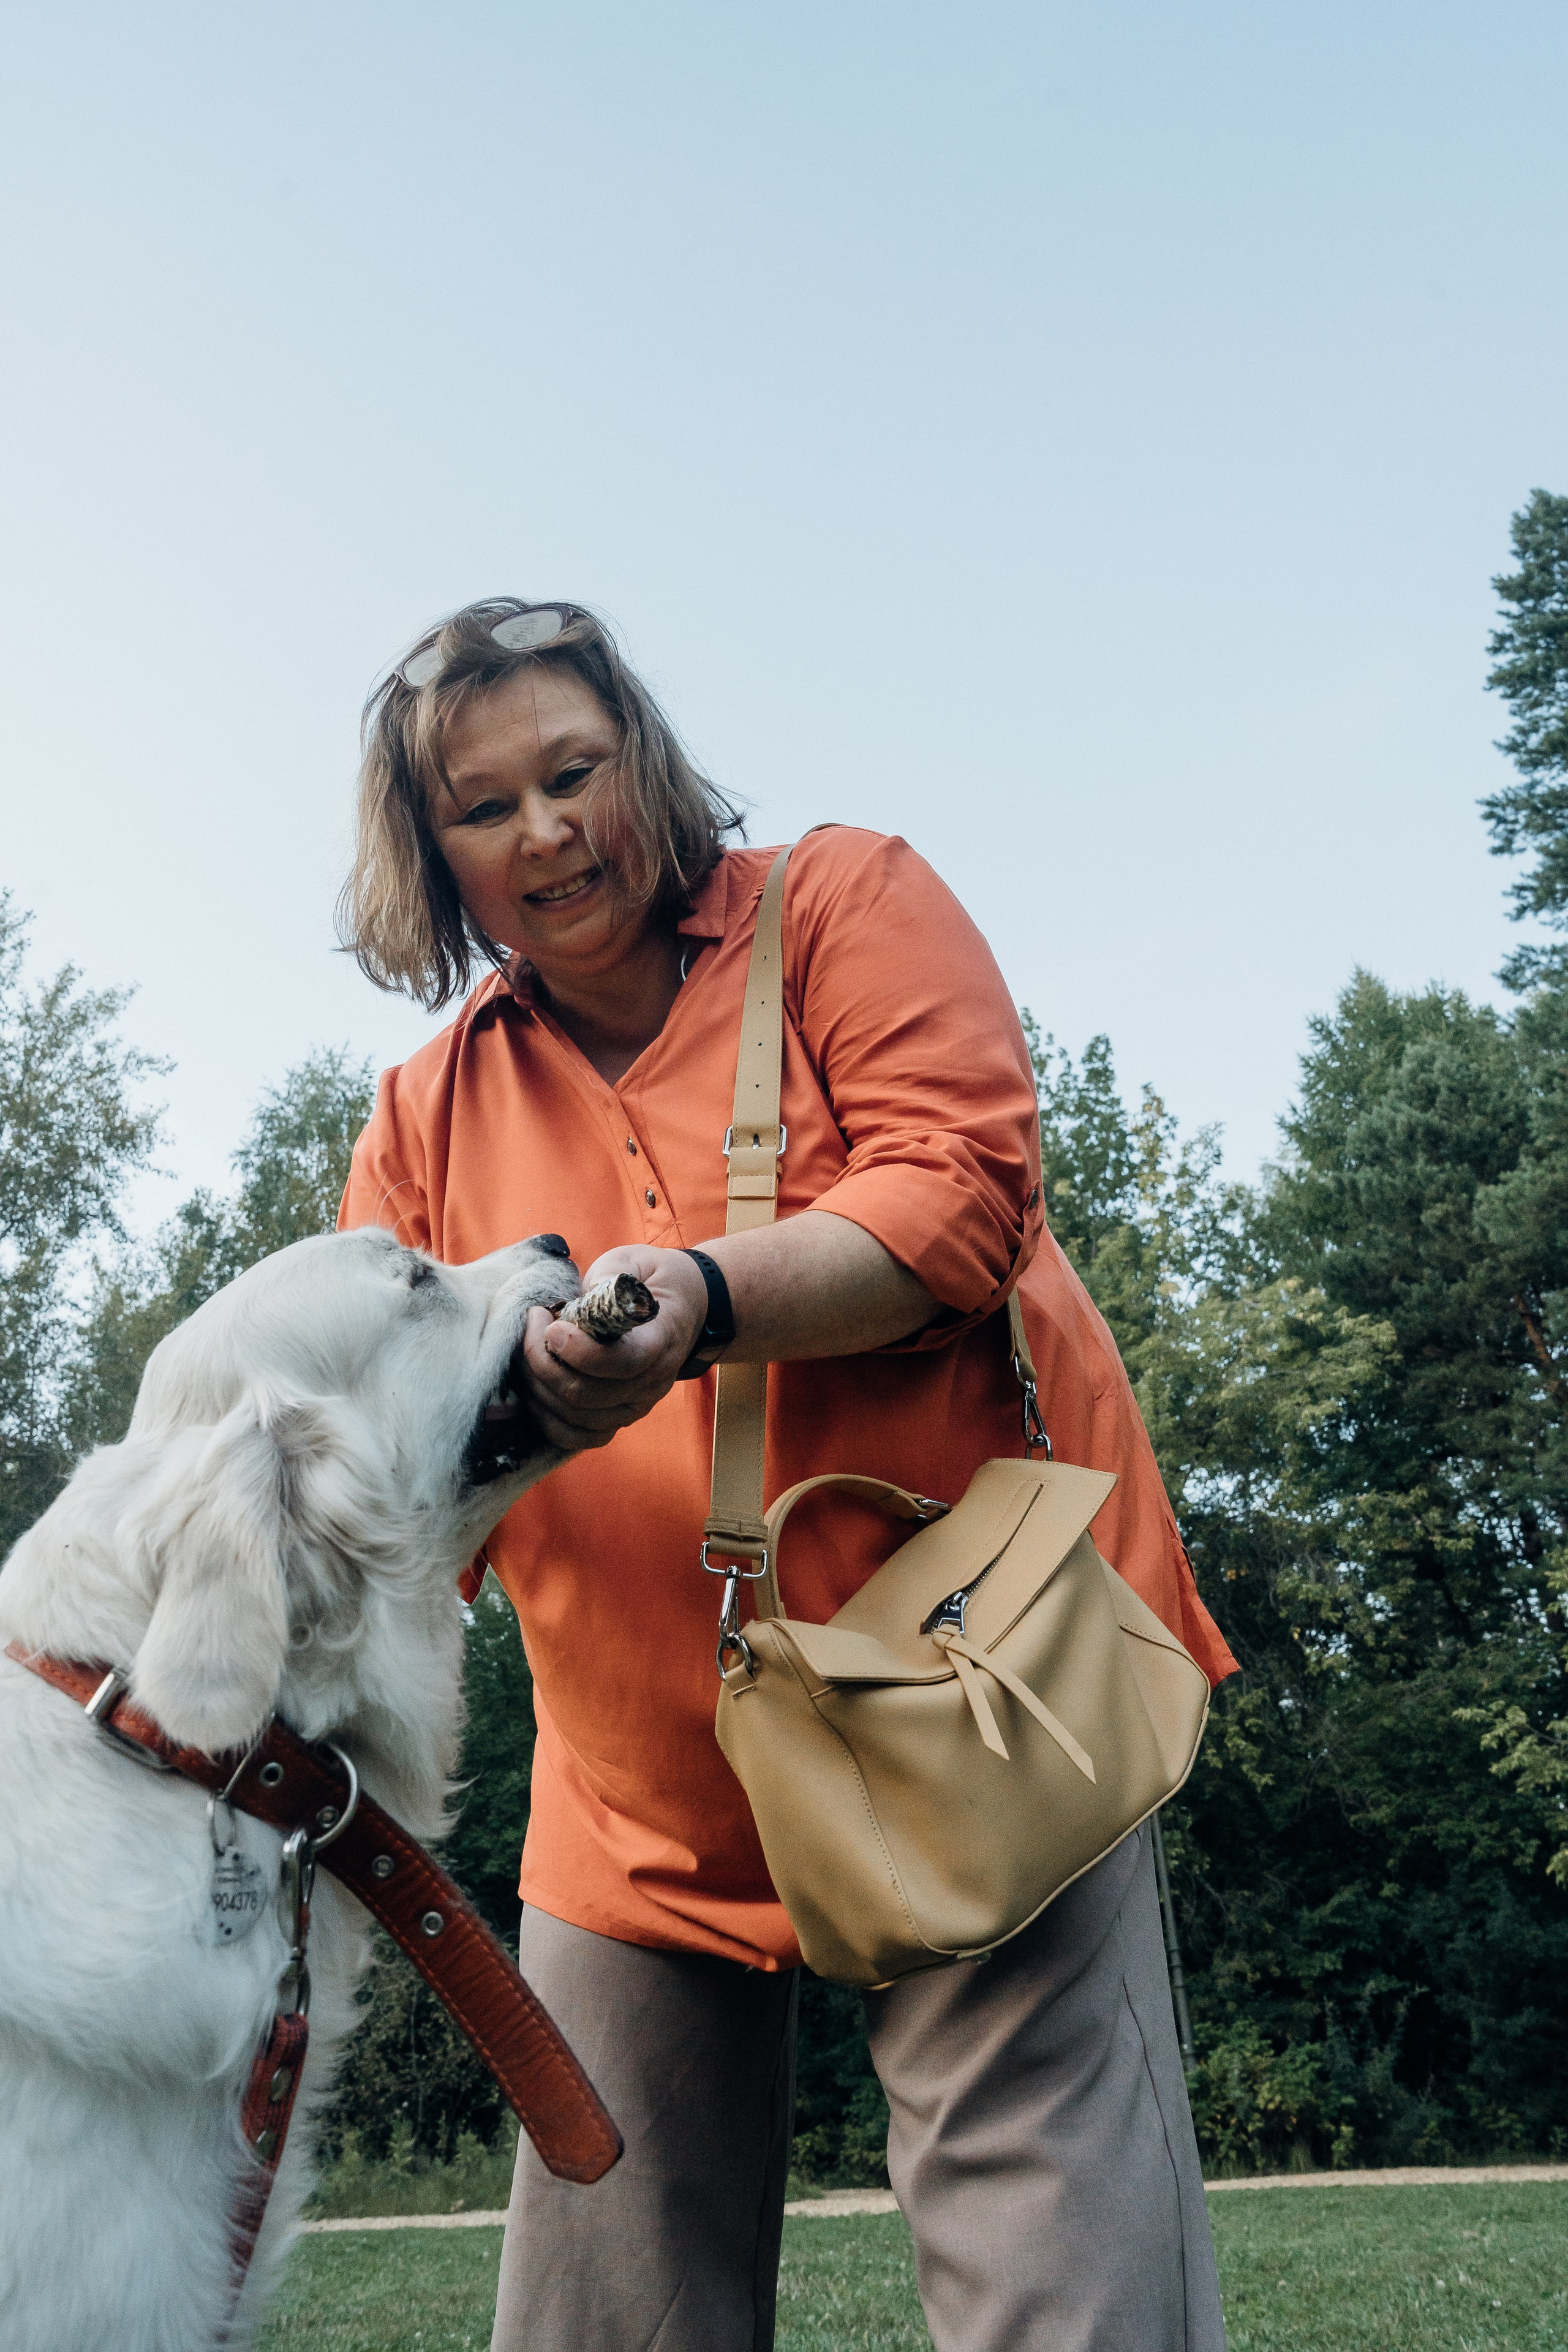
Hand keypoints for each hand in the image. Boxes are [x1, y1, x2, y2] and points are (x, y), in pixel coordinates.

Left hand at [518, 1244, 709, 1452]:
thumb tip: (576, 1303)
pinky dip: (551, 1422)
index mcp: (662, 1338)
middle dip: (543, 1362)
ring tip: (530, 1351)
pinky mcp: (622, 1416)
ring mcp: (639, 1404)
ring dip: (540, 1388)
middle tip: (533, 1324)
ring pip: (579, 1418)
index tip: (552, 1324)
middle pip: (589, 1394)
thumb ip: (606, 1278)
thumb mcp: (633, 1262)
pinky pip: (583, 1438)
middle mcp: (653, 1380)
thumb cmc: (652, 1280)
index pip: (624, 1361)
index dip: (579, 1351)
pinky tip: (536, 1392)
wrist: (686, 1306)